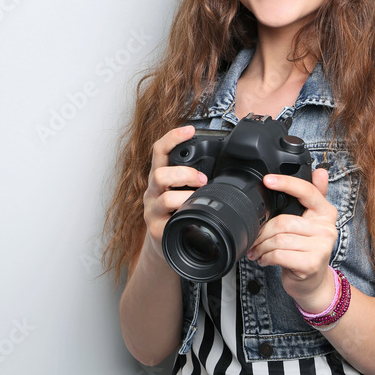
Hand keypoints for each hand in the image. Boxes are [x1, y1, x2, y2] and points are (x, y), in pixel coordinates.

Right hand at [140, 125, 207, 261]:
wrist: (163, 245)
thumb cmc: (177, 213)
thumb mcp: (180, 190)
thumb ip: (193, 177)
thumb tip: (222, 163)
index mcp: (159, 178)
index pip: (159, 151)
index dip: (173, 137)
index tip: (190, 129)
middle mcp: (152, 192)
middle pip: (159, 174)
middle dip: (184, 174)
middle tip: (203, 180)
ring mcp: (152, 211)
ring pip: (165, 198)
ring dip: (186, 197)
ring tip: (198, 201)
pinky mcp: (157, 230)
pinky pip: (171, 221)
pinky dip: (185, 217)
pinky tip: (194, 218)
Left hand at [245, 168, 337, 310]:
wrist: (313, 283)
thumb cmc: (307, 250)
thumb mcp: (310, 223)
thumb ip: (313, 197)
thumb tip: (321, 171)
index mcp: (326, 212)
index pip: (307, 192)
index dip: (286, 183)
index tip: (267, 180)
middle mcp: (328, 228)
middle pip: (283, 221)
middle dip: (262, 232)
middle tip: (254, 240)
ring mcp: (322, 246)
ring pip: (278, 239)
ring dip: (261, 247)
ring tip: (258, 251)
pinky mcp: (311, 263)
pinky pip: (279, 254)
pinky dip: (266, 257)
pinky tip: (264, 260)